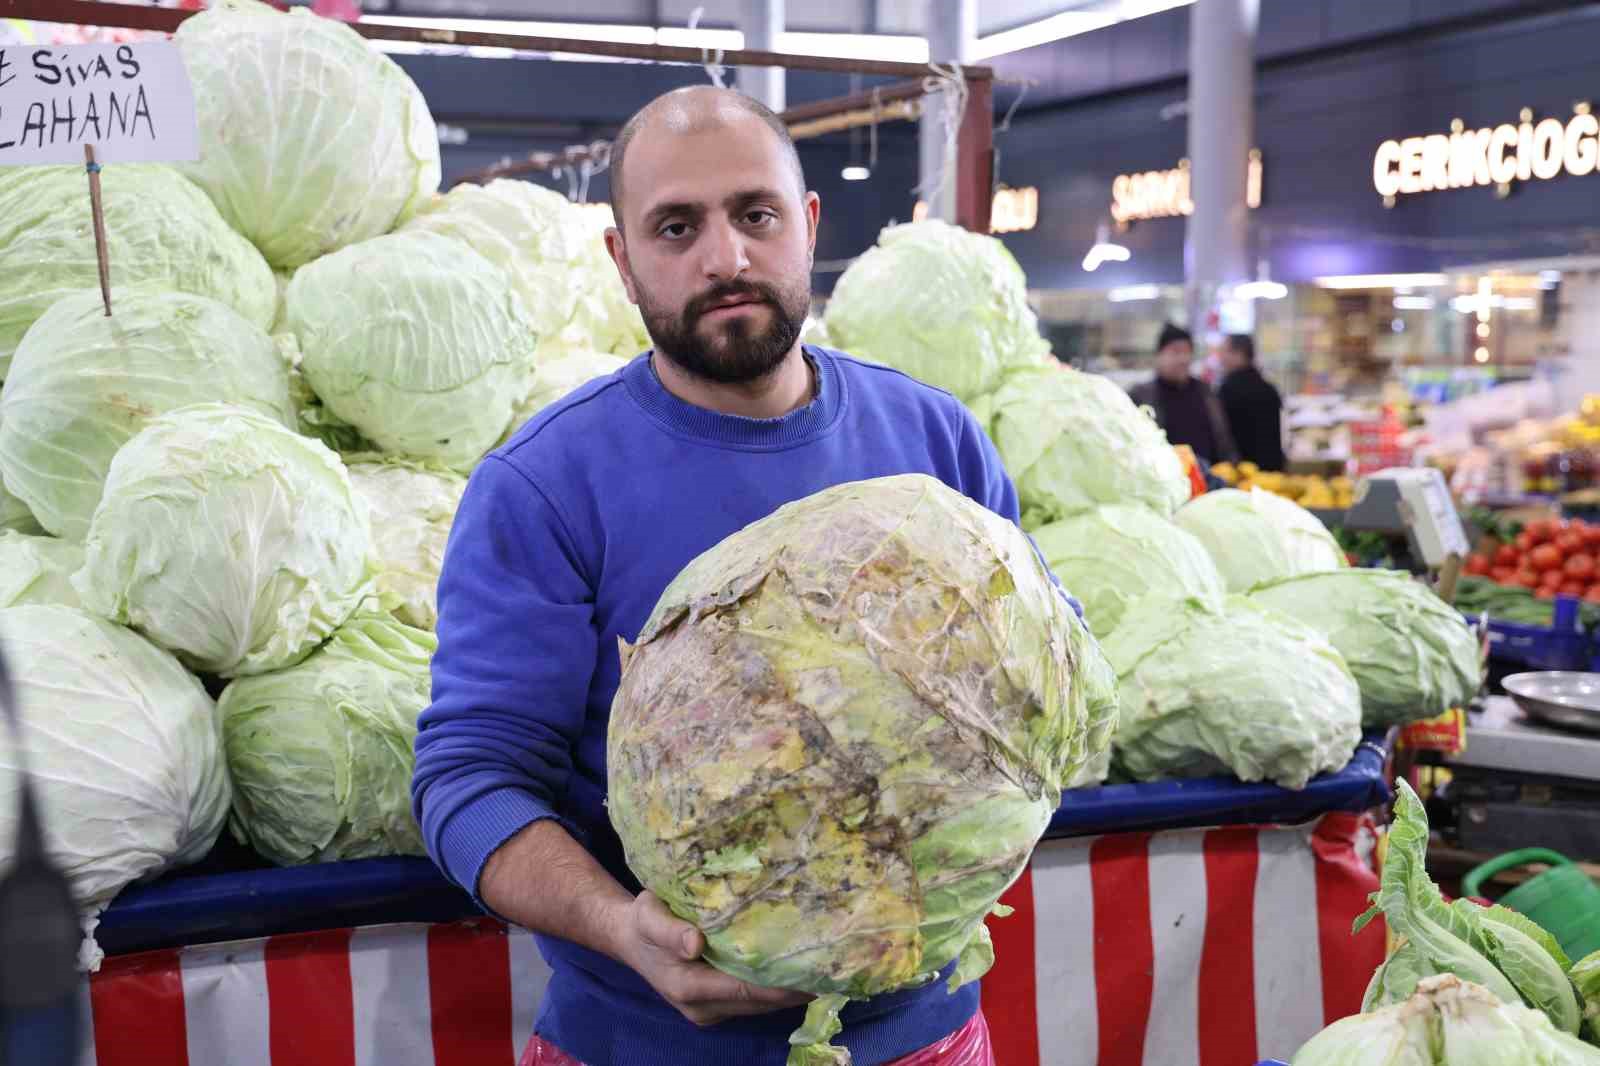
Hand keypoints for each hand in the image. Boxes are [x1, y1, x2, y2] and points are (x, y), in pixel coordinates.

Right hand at [616, 891, 812, 1026]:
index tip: (816, 971)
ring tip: (826, 968)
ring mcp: (710, 1010)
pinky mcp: (716, 1006)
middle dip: (796, 987)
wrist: (628, 940)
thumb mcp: (648, 915)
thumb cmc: (642, 922)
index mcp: (689, 987)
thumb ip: (669, 930)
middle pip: (760, 1002)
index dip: (782, 984)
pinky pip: (752, 1000)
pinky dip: (776, 988)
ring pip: (760, 1004)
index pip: (747, 989)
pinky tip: (799, 970)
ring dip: (790, 990)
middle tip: (834, 965)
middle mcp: (703, 1007)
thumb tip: (696, 943)